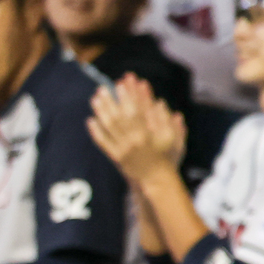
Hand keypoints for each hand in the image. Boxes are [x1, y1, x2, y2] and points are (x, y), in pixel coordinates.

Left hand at [87, 74, 186, 188]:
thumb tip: (160, 102)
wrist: (157, 181)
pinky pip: (103, 142)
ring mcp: (124, 148)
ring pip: (110, 127)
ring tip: (95, 98)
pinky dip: (96, 131)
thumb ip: (168, 121)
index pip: (138, 109)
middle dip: (112, 100)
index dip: (129, 95)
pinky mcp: (116, 156)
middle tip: (104, 87)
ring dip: (101, 111)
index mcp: (149, 134)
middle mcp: (135, 140)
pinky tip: (90, 120)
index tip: (122, 83)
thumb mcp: (173, 139)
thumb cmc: (168, 158)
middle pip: (120, 115)